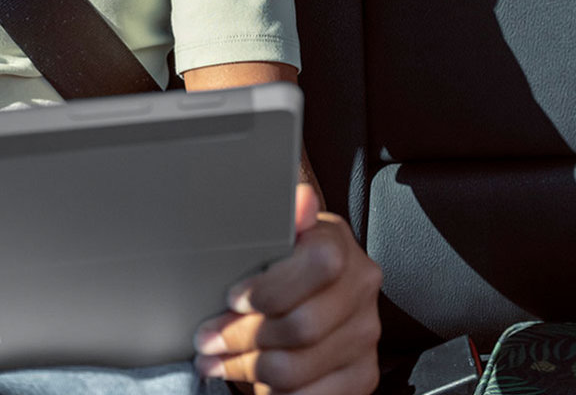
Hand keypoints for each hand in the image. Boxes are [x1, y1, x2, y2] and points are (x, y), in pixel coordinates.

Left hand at [193, 185, 382, 394]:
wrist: (306, 299)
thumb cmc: (278, 269)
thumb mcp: (270, 239)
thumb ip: (279, 218)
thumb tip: (302, 198)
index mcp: (338, 244)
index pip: (320, 265)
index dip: (271, 288)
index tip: (233, 299)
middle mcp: (362, 288)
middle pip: (302, 325)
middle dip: (243, 336)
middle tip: (208, 339)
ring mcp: (366, 334)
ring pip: (297, 367)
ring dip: (247, 369)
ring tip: (219, 361)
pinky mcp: (362, 373)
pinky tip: (252, 383)